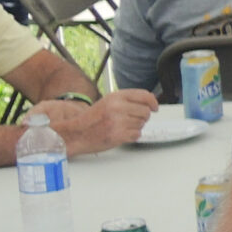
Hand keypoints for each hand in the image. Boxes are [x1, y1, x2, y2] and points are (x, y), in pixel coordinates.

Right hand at [42, 89, 158, 154]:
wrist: (76, 133)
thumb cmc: (92, 119)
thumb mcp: (108, 102)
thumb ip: (126, 100)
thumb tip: (149, 102)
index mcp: (115, 96)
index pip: (144, 95)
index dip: (153, 102)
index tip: (155, 107)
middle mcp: (117, 107)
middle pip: (146, 112)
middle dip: (142, 117)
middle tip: (130, 120)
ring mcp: (118, 121)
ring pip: (141, 124)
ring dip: (135, 127)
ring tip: (120, 127)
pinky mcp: (118, 135)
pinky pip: (137, 134)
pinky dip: (131, 136)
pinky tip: (120, 134)